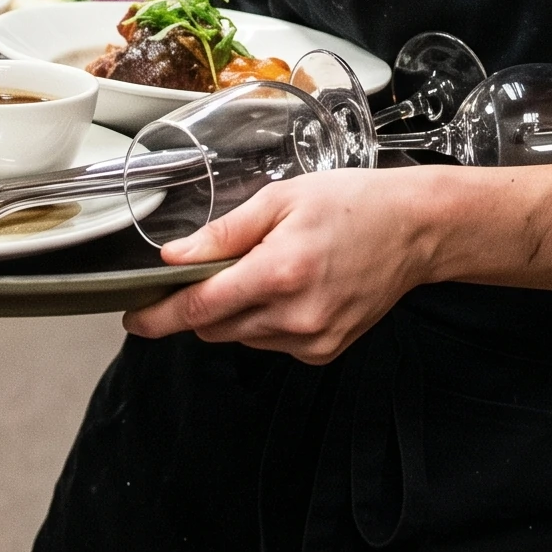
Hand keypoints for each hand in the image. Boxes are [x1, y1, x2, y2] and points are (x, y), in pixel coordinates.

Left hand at [122, 168, 451, 363]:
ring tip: (272, 268)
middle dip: (202, 302)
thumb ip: (223, 232)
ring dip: (237, 310)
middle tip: (219, 267)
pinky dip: (267, 321)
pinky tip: (294, 289)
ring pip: (242, 336)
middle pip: (214, 326)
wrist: (416, 230)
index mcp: (278, 272)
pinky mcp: (324, 351)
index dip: (158, 316)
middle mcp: (294, 315)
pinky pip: (272, 343)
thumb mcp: (282, 199)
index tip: (134, 318)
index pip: (198, 308)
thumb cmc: (356, 204)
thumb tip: (176, 256)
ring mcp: (312, 339)